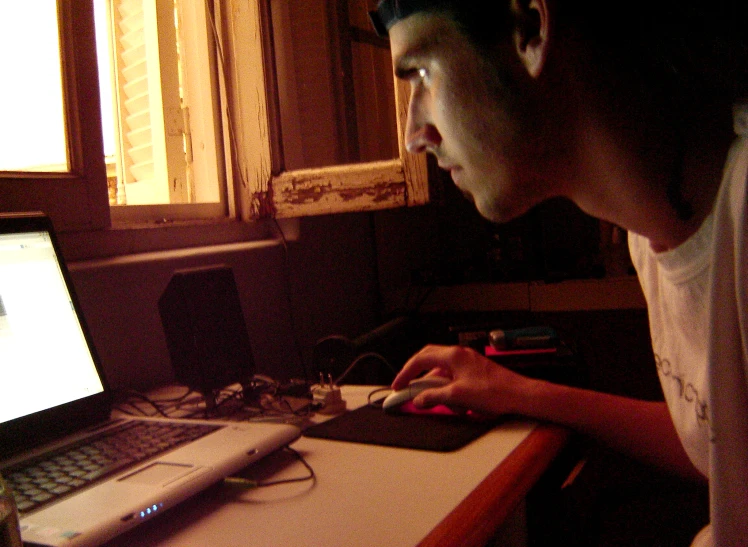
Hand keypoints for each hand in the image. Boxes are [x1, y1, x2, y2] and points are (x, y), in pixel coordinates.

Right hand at [392, 344, 533, 416]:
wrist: (519, 395)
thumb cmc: (494, 392)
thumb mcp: (457, 396)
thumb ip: (434, 397)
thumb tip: (419, 400)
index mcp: (453, 355)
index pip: (420, 359)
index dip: (406, 373)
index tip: (398, 385)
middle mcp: (460, 355)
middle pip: (429, 360)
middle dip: (418, 375)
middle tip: (408, 388)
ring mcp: (468, 362)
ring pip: (442, 372)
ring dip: (438, 387)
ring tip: (445, 404)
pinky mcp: (475, 372)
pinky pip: (454, 378)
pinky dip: (450, 390)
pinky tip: (458, 404)